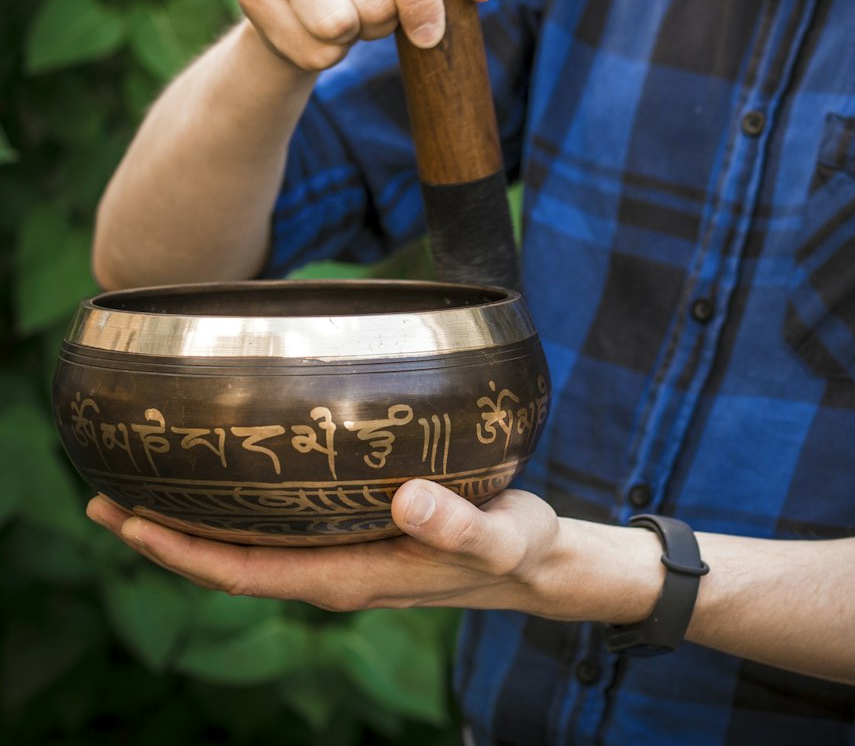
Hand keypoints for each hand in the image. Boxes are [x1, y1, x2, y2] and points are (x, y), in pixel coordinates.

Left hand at [86, 481, 662, 621]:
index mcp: (354, 577)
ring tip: (149, 489)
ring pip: (253, 548)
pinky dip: (243, 513)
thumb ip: (458, 524)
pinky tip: (235, 485)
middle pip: (233, 562)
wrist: (541, 564)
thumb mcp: (499, 535)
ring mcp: (346, 558)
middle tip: (105, 497)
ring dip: (198, 526)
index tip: (126, 522)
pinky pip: (283, 532)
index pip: (248, 573)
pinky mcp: (361, 537)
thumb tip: (404, 499)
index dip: (183, 552)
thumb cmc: (519, 548)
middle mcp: (337, 571)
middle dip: (167, 538)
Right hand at [238, 0, 519, 73]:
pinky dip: (326, 56)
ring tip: (351, 15)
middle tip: (378, 7)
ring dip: (356, 38)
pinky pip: (310, 50)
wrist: (323, 4)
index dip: (421, 1)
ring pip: (337, 25)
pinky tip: (321, 31)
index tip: (432, 35)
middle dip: (386, 21)